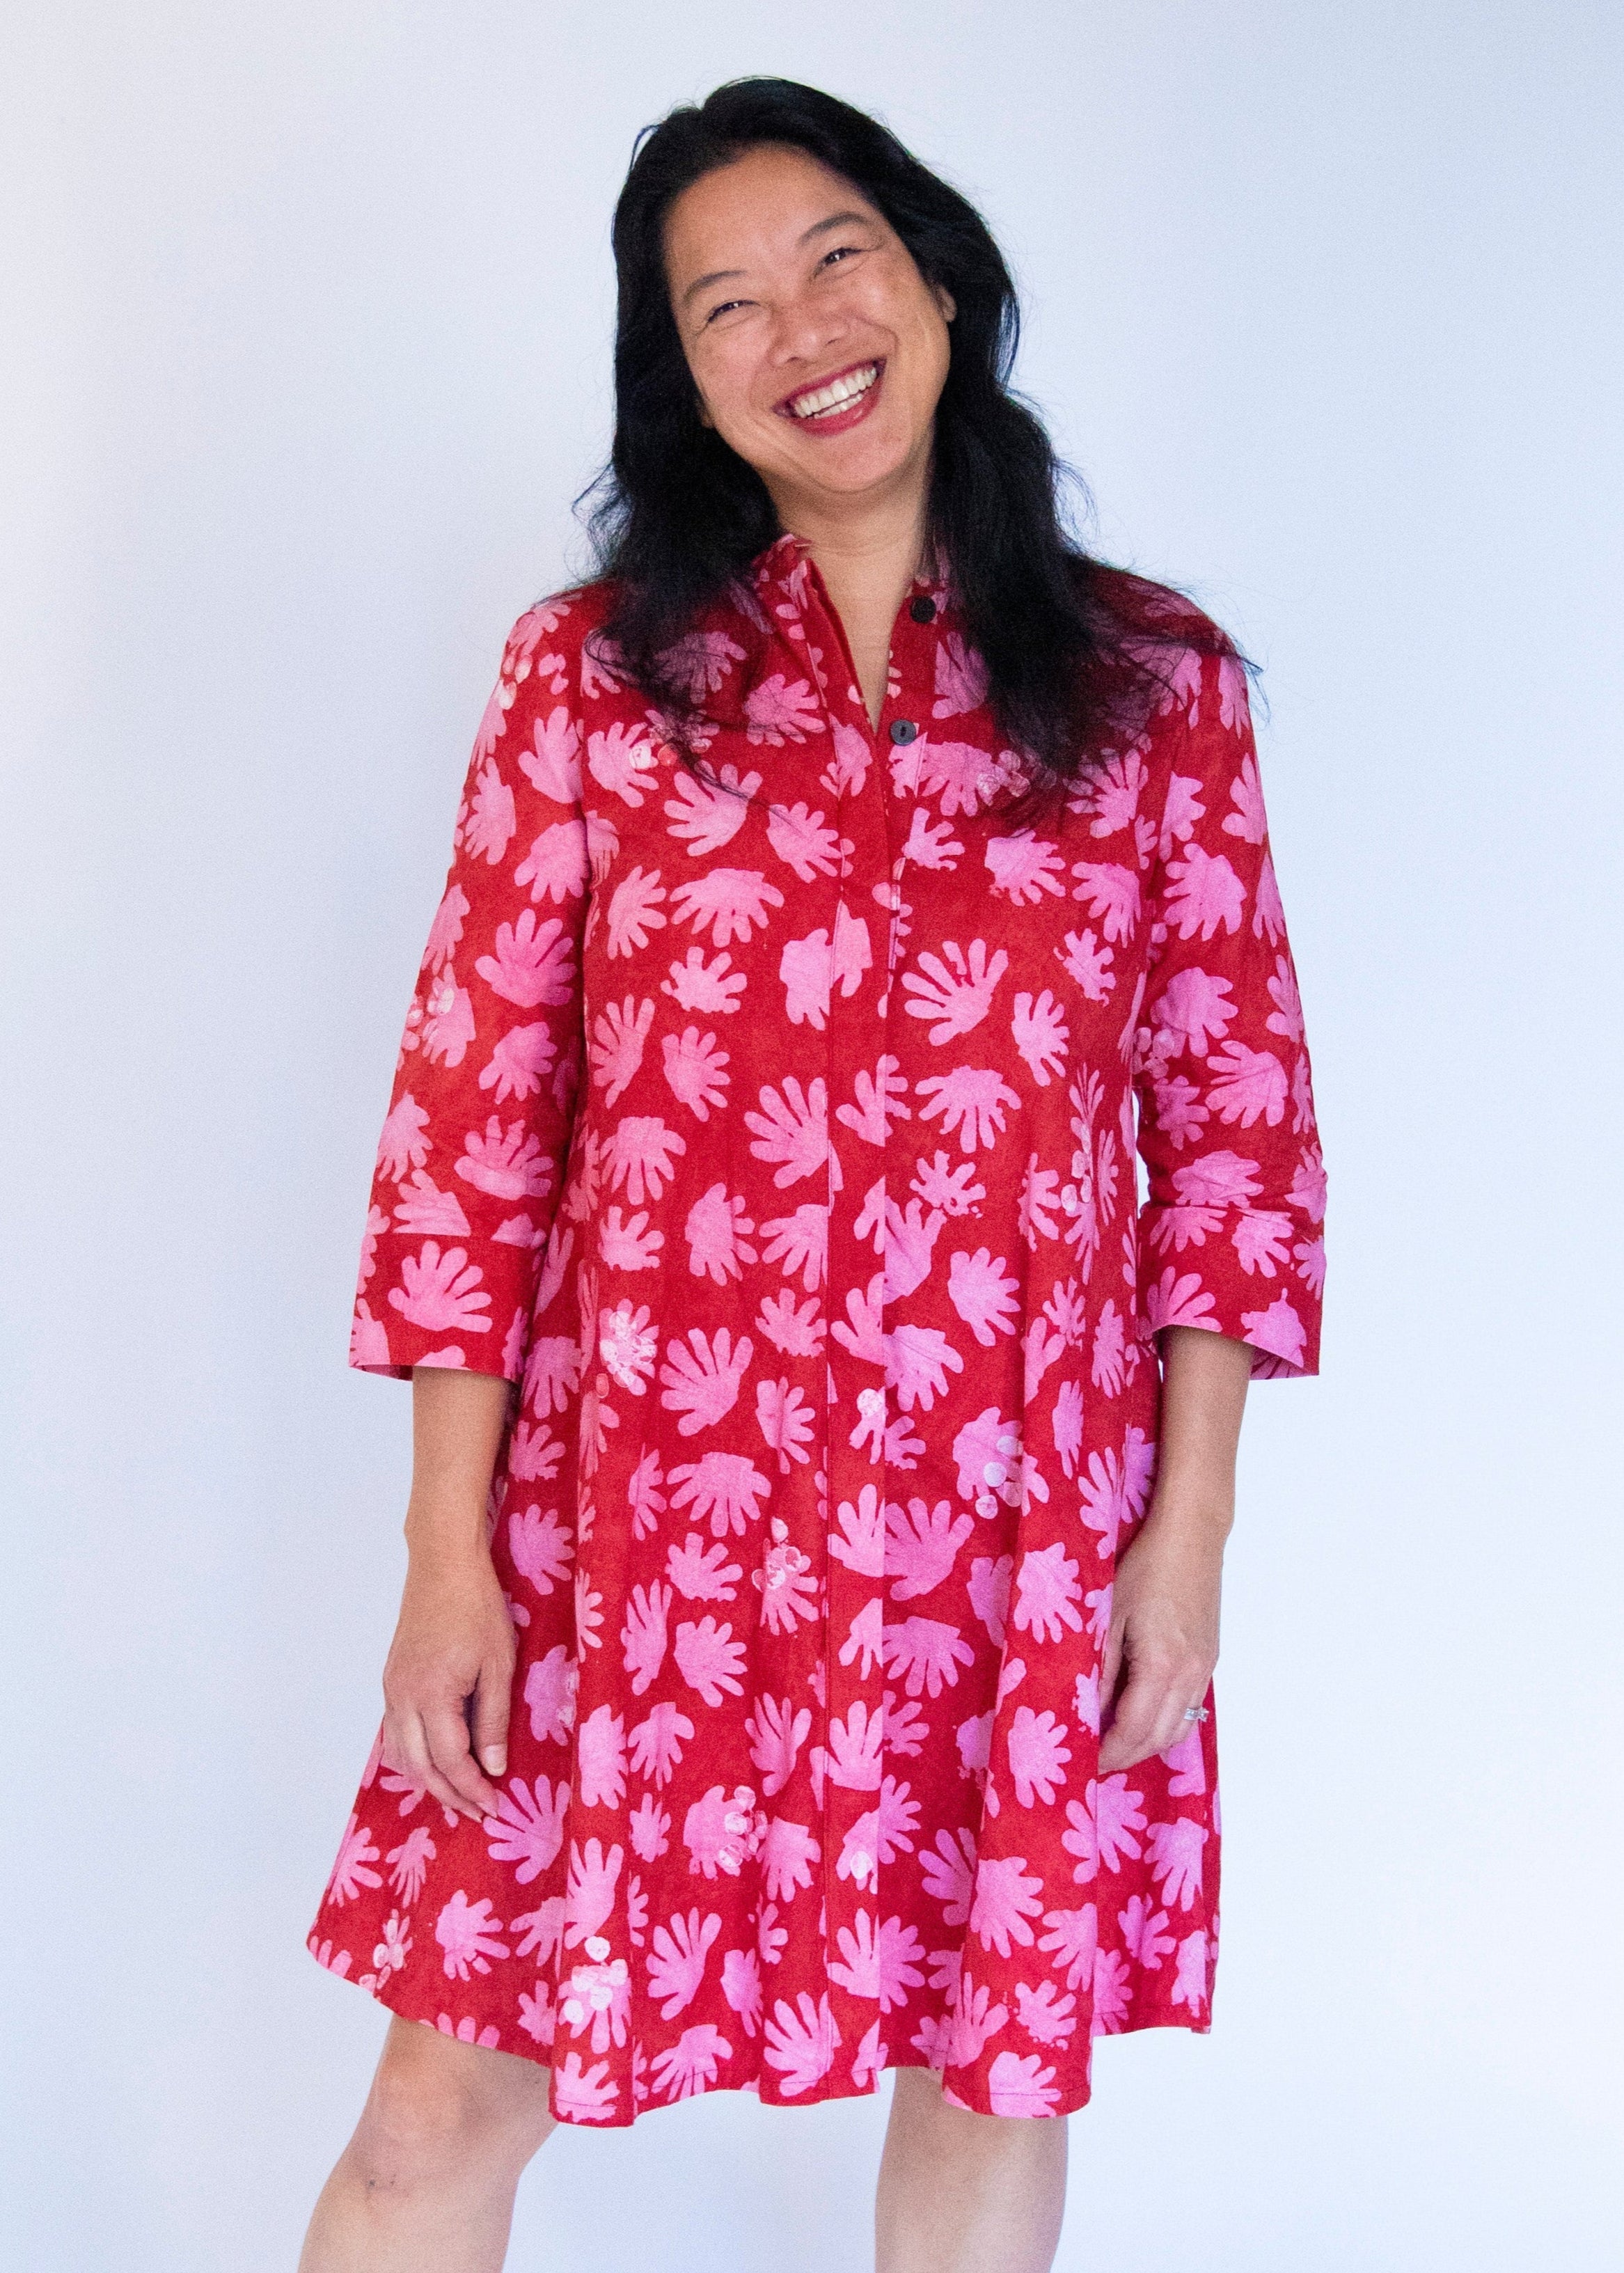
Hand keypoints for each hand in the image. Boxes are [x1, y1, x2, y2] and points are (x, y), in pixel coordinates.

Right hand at [380, 1545, 515, 1823]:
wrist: (443, 1566)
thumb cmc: (477, 1608)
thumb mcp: (499, 1665)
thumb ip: (493, 1720)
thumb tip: (494, 1766)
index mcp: (432, 1696)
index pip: (451, 1762)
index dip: (472, 1790)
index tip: (493, 1808)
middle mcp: (403, 1698)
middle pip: (421, 1767)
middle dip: (450, 1796)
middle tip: (479, 1813)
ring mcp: (392, 1689)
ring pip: (401, 1754)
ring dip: (428, 1781)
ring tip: (458, 1796)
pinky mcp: (391, 1680)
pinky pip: (394, 1733)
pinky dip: (411, 1757)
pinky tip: (432, 1762)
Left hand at [1097, 1511, 1223, 1774]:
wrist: (1191, 1537)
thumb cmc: (1145, 1566)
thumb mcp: (1110, 1615)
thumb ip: (1101, 1667)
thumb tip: (1088, 1710)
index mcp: (1162, 1665)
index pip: (1133, 1730)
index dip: (1108, 1753)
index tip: (1085, 1765)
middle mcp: (1189, 1674)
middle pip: (1158, 1738)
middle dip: (1126, 1756)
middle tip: (1096, 1762)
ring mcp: (1204, 1668)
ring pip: (1178, 1727)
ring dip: (1148, 1744)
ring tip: (1116, 1745)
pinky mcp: (1209, 1659)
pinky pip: (1190, 1708)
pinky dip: (1166, 1723)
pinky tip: (1143, 1717)